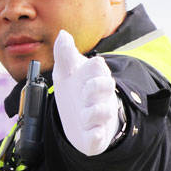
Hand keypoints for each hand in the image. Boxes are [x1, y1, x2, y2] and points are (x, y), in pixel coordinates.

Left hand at [52, 29, 120, 155]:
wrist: (78, 120)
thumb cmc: (74, 90)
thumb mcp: (65, 72)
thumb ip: (64, 54)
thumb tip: (63, 33)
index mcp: (94, 77)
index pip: (99, 65)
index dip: (90, 67)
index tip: (80, 72)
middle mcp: (100, 96)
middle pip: (106, 86)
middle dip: (95, 88)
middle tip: (83, 92)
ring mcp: (100, 116)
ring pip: (104, 111)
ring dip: (94, 112)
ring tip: (83, 114)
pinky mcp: (96, 136)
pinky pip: (99, 137)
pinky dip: (96, 136)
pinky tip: (93, 133)